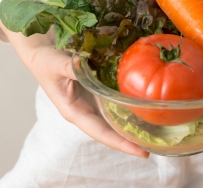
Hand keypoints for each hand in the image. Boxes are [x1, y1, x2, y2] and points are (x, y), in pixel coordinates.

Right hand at [0, 6, 149, 158]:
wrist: (43, 51)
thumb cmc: (44, 62)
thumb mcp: (54, 65)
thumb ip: (71, 67)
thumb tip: (85, 63)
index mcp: (75, 111)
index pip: (101, 133)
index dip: (121, 143)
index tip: (142, 152)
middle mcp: (86, 109)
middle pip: (112, 129)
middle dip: (133, 137)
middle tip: (159, 141)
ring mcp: (93, 100)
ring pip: (116, 115)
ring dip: (134, 121)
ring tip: (158, 126)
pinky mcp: (98, 89)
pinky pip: (115, 98)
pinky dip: (129, 101)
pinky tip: (144, 99)